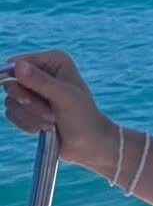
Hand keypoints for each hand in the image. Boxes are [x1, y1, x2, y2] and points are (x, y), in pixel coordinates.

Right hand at [2, 50, 112, 165]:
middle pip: (11, 83)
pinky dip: (27, 124)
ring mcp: (34, 90)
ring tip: (51, 121)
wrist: (88, 144)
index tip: (28, 99)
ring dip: (30, 116)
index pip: (18, 63)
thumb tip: (17, 66)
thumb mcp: (64, 97)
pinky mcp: (28, 107)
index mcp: (54, 61)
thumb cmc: (82, 117)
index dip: (16, 80)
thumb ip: (40, 81)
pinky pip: (12, 114)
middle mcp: (42, 72)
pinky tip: (45, 127)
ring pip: (11, 101)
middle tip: (49, 113)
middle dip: (28, 103)